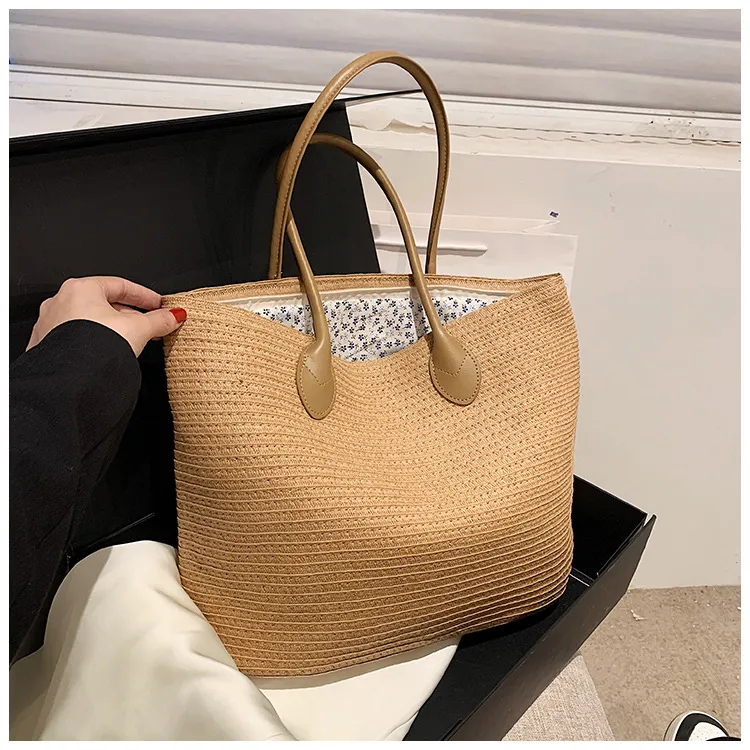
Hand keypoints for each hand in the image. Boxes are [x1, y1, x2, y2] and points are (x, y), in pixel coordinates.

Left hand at [27, 276, 186, 355]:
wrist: (72, 379)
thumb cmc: (94, 348)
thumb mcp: (138, 329)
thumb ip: (158, 320)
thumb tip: (173, 316)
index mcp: (80, 288)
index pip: (120, 285)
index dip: (144, 295)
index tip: (157, 304)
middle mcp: (61, 302)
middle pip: (105, 303)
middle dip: (130, 314)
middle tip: (149, 325)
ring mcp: (51, 324)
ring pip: (90, 320)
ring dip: (113, 328)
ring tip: (132, 341)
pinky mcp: (48, 345)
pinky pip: (78, 337)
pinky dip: (96, 341)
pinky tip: (109, 352)